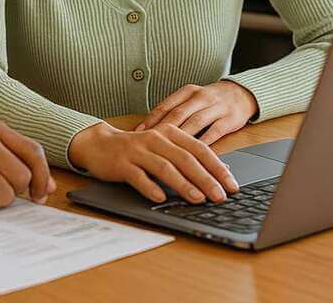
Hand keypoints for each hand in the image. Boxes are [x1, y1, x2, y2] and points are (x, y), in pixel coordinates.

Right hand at [68, 122, 238, 204]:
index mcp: (170, 133)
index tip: (231, 184)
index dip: (217, 167)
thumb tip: (220, 172)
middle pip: (185, 159)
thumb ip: (188, 156)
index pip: (199, 149)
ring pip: (164, 167)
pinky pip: (138, 177)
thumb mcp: (164, 147)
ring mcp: (138, 151)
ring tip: (198, 199)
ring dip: (183, 184)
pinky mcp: (121, 164)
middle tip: (220, 196)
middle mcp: (156, 140)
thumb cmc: (137, 149)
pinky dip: (150, 187)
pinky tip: (161, 198)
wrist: (100, 144)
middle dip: (205, 178)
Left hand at [135, 81, 257, 144]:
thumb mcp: (191, 99)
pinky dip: (204, 144)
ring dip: (181, 139)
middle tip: (148, 146)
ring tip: (168, 154)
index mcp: (187, 91)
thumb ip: (174, 112)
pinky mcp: (230, 119)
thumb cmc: (210, 101)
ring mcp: (216, 107)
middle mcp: (201, 97)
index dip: (151, 120)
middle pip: (178, 114)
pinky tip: (195, 156)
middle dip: (162, 131)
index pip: (165, 105)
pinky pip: (215, 132)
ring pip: (195, 123)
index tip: (137, 134)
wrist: (242, 93)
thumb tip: (148, 130)